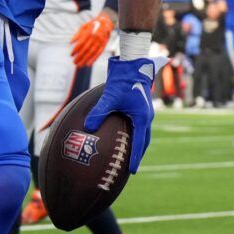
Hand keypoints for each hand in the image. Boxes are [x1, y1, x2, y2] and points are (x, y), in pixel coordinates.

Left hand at [70, 13, 114, 67]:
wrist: (105, 22)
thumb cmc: (92, 25)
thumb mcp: (84, 26)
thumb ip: (77, 35)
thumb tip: (70, 42)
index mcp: (89, 32)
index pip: (81, 43)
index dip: (75, 50)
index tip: (71, 55)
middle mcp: (95, 37)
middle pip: (86, 49)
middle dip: (79, 57)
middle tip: (74, 62)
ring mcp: (100, 41)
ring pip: (92, 52)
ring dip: (85, 59)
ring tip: (80, 65)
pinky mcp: (104, 45)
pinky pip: (98, 53)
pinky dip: (94, 59)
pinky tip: (89, 64)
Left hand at [84, 54, 157, 173]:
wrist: (133, 63)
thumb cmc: (123, 79)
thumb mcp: (110, 96)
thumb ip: (99, 112)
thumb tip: (87, 127)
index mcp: (142, 117)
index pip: (139, 143)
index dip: (135, 158)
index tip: (131, 171)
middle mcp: (146, 116)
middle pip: (144, 141)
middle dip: (138, 155)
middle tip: (130, 167)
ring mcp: (145, 111)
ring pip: (143, 133)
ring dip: (137, 145)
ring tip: (128, 156)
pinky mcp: (140, 107)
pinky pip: (138, 125)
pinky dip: (133, 134)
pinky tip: (122, 135)